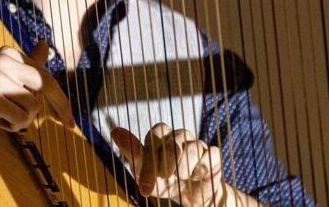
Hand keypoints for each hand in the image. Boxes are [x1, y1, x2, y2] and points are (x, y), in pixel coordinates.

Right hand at [0, 42, 74, 146]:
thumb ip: (27, 63)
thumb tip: (45, 44)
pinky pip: (21, 119)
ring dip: (22, 120)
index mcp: (9, 53)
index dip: (61, 100)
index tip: (70, 120)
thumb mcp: (4, 77)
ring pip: (34, 106)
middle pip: (47, 85)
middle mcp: (4, 60)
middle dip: (62, 107)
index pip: (46, 76)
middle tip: (70, 124)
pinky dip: (12, 127)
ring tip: (3, 118)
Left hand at [111, 124, 225, 206]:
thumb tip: (115, 130)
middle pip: (173, 142)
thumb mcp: (147, 174)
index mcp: (162, 136)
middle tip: (163, 178)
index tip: (144, 183)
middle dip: (165, 163)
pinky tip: (196, 177)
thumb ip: (133, 153)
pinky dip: (202, 168)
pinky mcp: (213, 155)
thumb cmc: (166, 182)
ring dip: (184, 165)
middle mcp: (180, 136)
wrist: (192, 198)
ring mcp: (198, 145)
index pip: (155, 135)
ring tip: (181, 177)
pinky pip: (211, 155)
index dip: (149, 157)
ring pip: (193, 147)